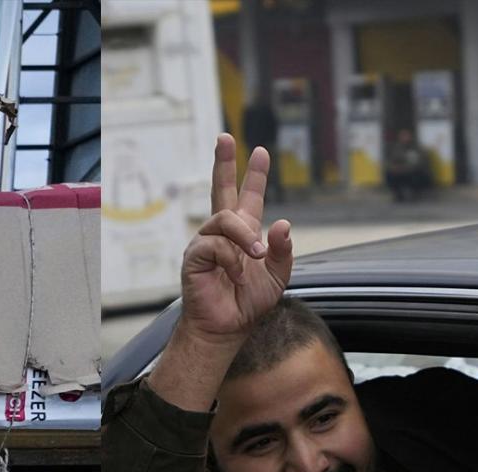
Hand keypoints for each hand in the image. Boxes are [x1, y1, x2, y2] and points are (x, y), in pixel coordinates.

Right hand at [147, 134, 294, 411]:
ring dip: (245, 238)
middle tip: (224, 137)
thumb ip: (283, 251)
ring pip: (225, 220)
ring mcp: (206, 242)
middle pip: (221, 189)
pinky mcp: (194, 256)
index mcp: (244, 234)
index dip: (255, 176)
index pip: (249, 198)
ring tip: (256, 257)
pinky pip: (215, 245)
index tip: (261, 152)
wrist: (227, 329)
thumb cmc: (248, 305)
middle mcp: (223, 233)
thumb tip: (283, 223)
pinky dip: (231, 260)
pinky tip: (235, 276)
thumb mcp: (277, 277)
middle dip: (223, 163)